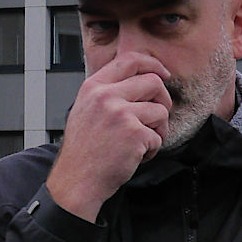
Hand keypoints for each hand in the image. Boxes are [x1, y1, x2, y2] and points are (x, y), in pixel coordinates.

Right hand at [46, 54, 171, 220]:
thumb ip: (107, 93)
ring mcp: (121, 114)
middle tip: (158, 118)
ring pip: (161, 111)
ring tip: (142, 143)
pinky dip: (152, 150)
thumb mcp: (86, 110)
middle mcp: (106, 96)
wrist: (77, 180)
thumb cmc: (83, 151)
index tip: (164, 74)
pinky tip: (136, 156)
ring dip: (158, 130)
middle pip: (153, 82)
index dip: (153, 65)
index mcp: (94, 87)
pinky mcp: (134, 134)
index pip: (130, 60)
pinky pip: (158, 137)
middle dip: (163, 100)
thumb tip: (140, 81)